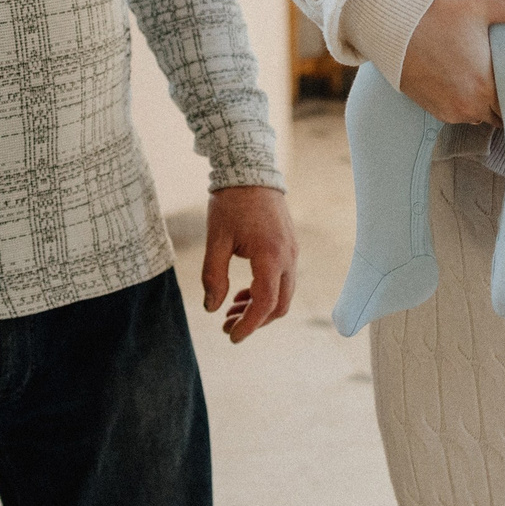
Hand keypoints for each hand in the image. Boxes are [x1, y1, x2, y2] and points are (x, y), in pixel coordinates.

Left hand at [202, 185, 296, 343]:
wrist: (250, 170)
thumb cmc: (232, 202)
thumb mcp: (216, 240)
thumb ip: (214, 276)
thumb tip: (212, 308)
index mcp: (271, 256)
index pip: (265, 304)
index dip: (249, 326)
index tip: (231, 336)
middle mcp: (288, 257)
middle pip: (280, 305)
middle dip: (255, 321)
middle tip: (227, 325)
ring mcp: (292, 251)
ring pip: (283, 294)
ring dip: (260, 307)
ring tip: (232, 310)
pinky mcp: (289, 246)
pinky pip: (283, 279)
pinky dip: (266, 292)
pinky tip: (244, 292)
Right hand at [397, 0, 504, 124]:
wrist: (391, 27)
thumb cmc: (436, 14)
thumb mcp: (479, 6)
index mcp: (485, 85)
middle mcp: (470, 105)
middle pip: (501, 116)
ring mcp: (451, 111)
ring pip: (481, 117)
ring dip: (487, 105)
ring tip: (490, 84)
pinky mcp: (435, 111)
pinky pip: (461, 115)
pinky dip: (467, 105)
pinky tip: (466, 85)